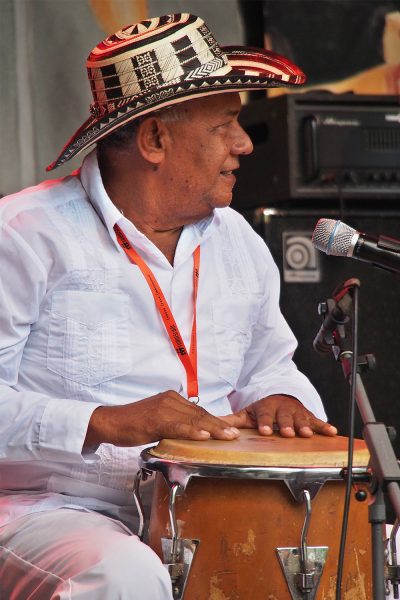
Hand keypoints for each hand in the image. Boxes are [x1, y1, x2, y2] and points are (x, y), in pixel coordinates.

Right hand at [84, 390, 239, 447]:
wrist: (109, 422)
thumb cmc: (133, 424)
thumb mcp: (158, 421)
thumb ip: (175, 424)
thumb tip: (193, 434)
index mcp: (172, 399)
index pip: (199, 411)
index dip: (216, 421)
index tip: (231, 430)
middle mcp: (170, 400)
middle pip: (200, 414)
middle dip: (220, 425)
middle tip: (236, 435)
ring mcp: (163, 408)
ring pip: (192, 419)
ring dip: (212, 429)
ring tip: (227, 436)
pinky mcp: (154, 419)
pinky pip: (177, 426)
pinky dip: (192, 431)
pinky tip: (204, 436)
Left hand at [223, 394, 336, 437]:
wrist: (281, 397)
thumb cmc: (263, 410)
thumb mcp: (248, 413)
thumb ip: (233, 421)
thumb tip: (214, 426)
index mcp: (266, 408)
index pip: (264, 415)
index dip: (265, 422)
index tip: (264, 430)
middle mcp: (282, 409)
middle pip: (284, 417)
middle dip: (286, 424)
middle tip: (287, 433)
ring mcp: (296, 412)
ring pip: (301, 419)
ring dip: (304, 426)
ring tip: (308, 434)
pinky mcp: (308, 416)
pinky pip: (317, 421)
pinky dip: (324, 426)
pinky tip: (331, 432)